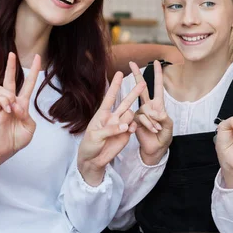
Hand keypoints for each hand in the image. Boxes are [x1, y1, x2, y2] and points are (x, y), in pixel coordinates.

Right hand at [0, 52, 40, 171]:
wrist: (8, 149)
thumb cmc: (19, 138)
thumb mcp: (30, 127)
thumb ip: (27, 115)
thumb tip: (16, 106)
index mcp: (22, 103)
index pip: (28, 84)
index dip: (33, 71)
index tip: (38, 58)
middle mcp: (11, 101)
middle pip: (11, 79)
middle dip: (11, 66)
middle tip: (12, 53)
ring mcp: (2, 105)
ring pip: (3, 88)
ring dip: (9, 97)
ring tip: (11, 110)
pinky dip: (4, 103)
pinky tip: (7, 112)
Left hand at [77, 71, 145, 185]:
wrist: (94, 160)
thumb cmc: (89, 145)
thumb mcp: (95, 136)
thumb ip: (110, 129)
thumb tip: (125, 126)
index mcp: (102, 114)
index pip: (110, 97)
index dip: (115, 85)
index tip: (120, 73)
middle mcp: (113, 117)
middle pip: (125, 102)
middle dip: (133, 93)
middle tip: (143, 82)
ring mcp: (120, 125)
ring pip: (130, 114)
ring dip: (128, 119)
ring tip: (123, 128)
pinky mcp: (126, 134)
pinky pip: (133, 126)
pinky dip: (132, 127)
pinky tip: (128, 131)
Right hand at [130, 61, 172, 164]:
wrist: (155, 149)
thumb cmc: (164, 137)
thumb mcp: (169, 127)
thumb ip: (165, 119)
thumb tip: (156, 113)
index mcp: (158, 105)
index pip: (158, 87)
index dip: (157, 74)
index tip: (156, 62)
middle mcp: (148, 106)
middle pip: (142, 88)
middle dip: (137, 75)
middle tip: (131, 62)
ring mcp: (140, 113)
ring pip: (145, 110)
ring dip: (152, 121)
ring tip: (157, 129)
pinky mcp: (135, 121)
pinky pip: (141, 119)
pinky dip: (148, 125)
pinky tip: (152, 131)